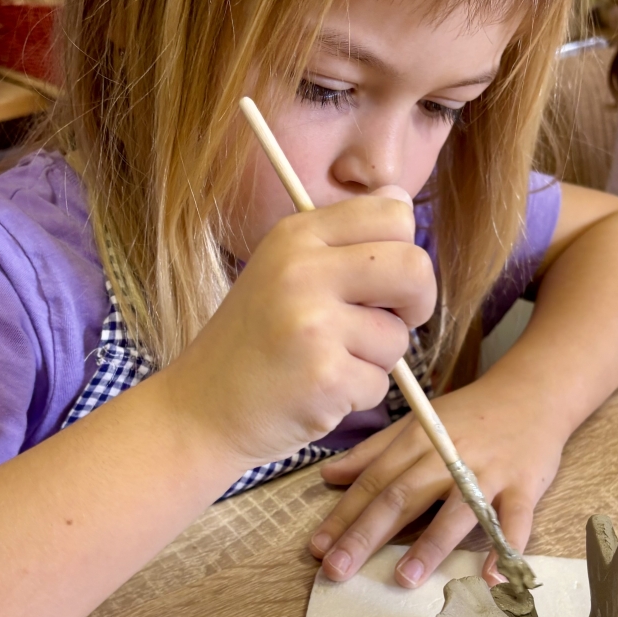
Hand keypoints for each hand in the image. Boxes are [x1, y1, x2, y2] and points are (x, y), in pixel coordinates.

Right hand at [162, 190, 437, 471]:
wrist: (199, 410)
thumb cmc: (253, 343)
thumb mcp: (282, 271)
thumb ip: (342, 243)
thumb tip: (403, 206)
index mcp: (296, 235)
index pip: (394, 211)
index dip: (405, 250)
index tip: (387, 281)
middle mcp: (303, 271)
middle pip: (415, 266)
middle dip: (418, 301)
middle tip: (391, 322)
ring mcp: (313, 324)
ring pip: (398, 336)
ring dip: (375, 360)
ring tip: (325, 363)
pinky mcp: (324, 376)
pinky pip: (380, 383)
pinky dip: (357, 396)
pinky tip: (316, 391)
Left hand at [308, 376, 565, 587]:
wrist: (533, 393)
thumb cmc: (470, 415)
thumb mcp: (419, 422)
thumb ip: (374, 451)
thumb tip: (328, 476)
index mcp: (419, 439)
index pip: (374, 480)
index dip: (344, 514)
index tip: (317, 548)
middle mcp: (449, 455)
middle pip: (403, 497)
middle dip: (367, 534)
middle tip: (338, 570)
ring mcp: (489, 472)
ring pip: (456, 510)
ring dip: (430, 546)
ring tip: (404, 580)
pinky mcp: (524, 486)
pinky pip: (515, 521)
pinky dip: (506, 549)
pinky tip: (491, 579)